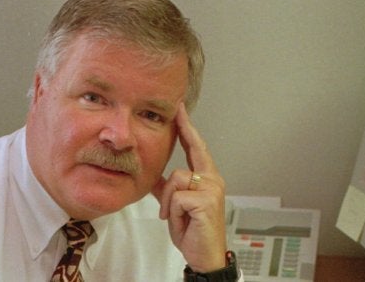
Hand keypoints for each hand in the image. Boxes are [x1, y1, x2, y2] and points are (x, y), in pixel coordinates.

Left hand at [151, 103, 226, 271]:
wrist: (204, 255)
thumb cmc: (194, 231)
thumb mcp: (176, 206)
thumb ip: (166, 188)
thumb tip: (152, 176)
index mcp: (207, 178)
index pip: (196, 148)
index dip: (187, 128)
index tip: (180, 109)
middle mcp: (213, 180)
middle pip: (180, 165)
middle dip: (176, 161)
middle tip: (175, 128)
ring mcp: (212, 189)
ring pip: (175, 180)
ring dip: (168, 203)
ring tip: (176, 217)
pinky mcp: (206, 201)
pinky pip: (176, 197)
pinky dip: (173, 211)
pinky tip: (183, 221)